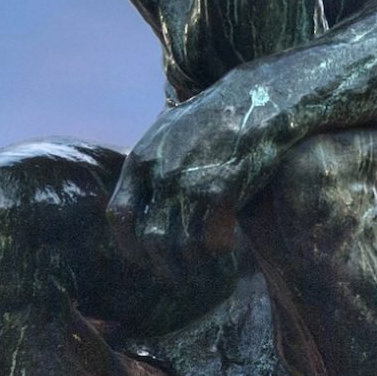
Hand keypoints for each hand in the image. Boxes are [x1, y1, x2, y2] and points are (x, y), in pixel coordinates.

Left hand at [111, 88, 274, 259]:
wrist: (256, 100)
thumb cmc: (215, 118)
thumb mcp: (168, 132)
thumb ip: (152, 165)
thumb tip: (143, 203)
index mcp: (142, 160)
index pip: (120, 215)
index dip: (129, 245)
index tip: (142, 259)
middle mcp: (161, 174)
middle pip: (150, 239)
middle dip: (163, 265)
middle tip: (177, 276)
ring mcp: (191, 184)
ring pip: (182, 246)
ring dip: (193, 265)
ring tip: (202, 269)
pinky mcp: (223, 192)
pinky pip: (213, 240)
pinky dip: (218, 253)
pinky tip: (226, 251)